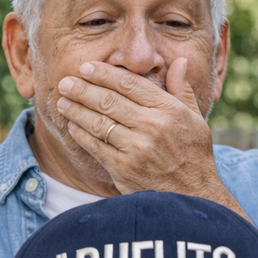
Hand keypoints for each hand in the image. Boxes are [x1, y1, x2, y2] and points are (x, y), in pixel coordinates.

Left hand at [56, 59, 244, 216]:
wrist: (193, 197)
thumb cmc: (194, 155)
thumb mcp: (196, 119)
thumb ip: (182, 89)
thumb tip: (179, 61)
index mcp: (169, 110)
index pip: (129, 84)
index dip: (104, 73)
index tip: (86, 67)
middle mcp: (153, 127)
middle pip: (109, 100)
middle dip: (82, 89)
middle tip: (65, 82)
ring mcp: (137, 149)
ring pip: (98, 122)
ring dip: (76, 110)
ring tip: (62, 101)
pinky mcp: (123, 169)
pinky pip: (96, 147)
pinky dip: (81, 135)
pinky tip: (72, 126)